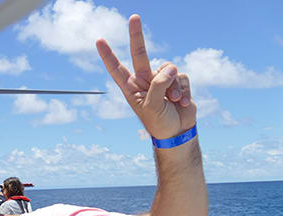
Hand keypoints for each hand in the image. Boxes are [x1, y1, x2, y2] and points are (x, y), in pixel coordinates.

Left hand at [96, 15, 195, 138]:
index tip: (99, 40)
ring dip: (173, 86)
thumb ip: (158, 84)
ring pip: (168, 68)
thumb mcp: (152, 106)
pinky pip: (181, 76)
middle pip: (139, 53)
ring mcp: (161, 80)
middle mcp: (144, 80)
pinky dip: (184, 89)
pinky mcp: (177, 81)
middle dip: (136, 35)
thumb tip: (169, 67)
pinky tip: (183, 103)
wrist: (177, 133)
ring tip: (173, 101)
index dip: (108, 55)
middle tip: (133, 17)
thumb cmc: (159, 123)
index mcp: (131, 88)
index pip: (116, 69)